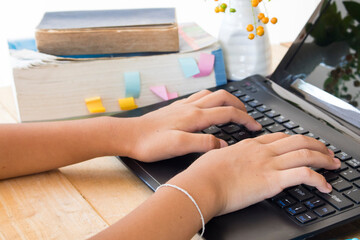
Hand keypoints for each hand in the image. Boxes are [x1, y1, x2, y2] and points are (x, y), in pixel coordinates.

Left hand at [126, 89, 261, 161]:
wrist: (129, 135)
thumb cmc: (150, 143)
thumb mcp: (178, 146)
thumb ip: (203, 143)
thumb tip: (223, 143)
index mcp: (195, 117)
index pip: (228, 113)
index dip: (245, 119)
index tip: (255, 127)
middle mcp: (191, 107)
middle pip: (223, 98)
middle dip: (239, 105)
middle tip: (248, 116)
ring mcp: (183, 105)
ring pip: (211, 94)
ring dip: (226, 100)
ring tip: (233, 109)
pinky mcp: (176, 107)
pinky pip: (199, 96)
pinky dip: (211, 99)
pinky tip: (208, 106)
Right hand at [178, 133, 339, 217]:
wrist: (201, 185)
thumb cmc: (204, 173)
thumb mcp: (216, 156)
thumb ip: (228, 153)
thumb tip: (227, 154)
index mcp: (249, 145)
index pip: (279, 137)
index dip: (295, 140)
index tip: (303, 144)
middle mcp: (262, 151)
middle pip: (297, 141)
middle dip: (317, 145)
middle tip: (326, 151)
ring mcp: (268, 164)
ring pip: (305, 154)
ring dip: (324, 158)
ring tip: (333, 164)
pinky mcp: (272, 181)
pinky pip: (303, 175)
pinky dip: (318, 179)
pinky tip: (324, 185)